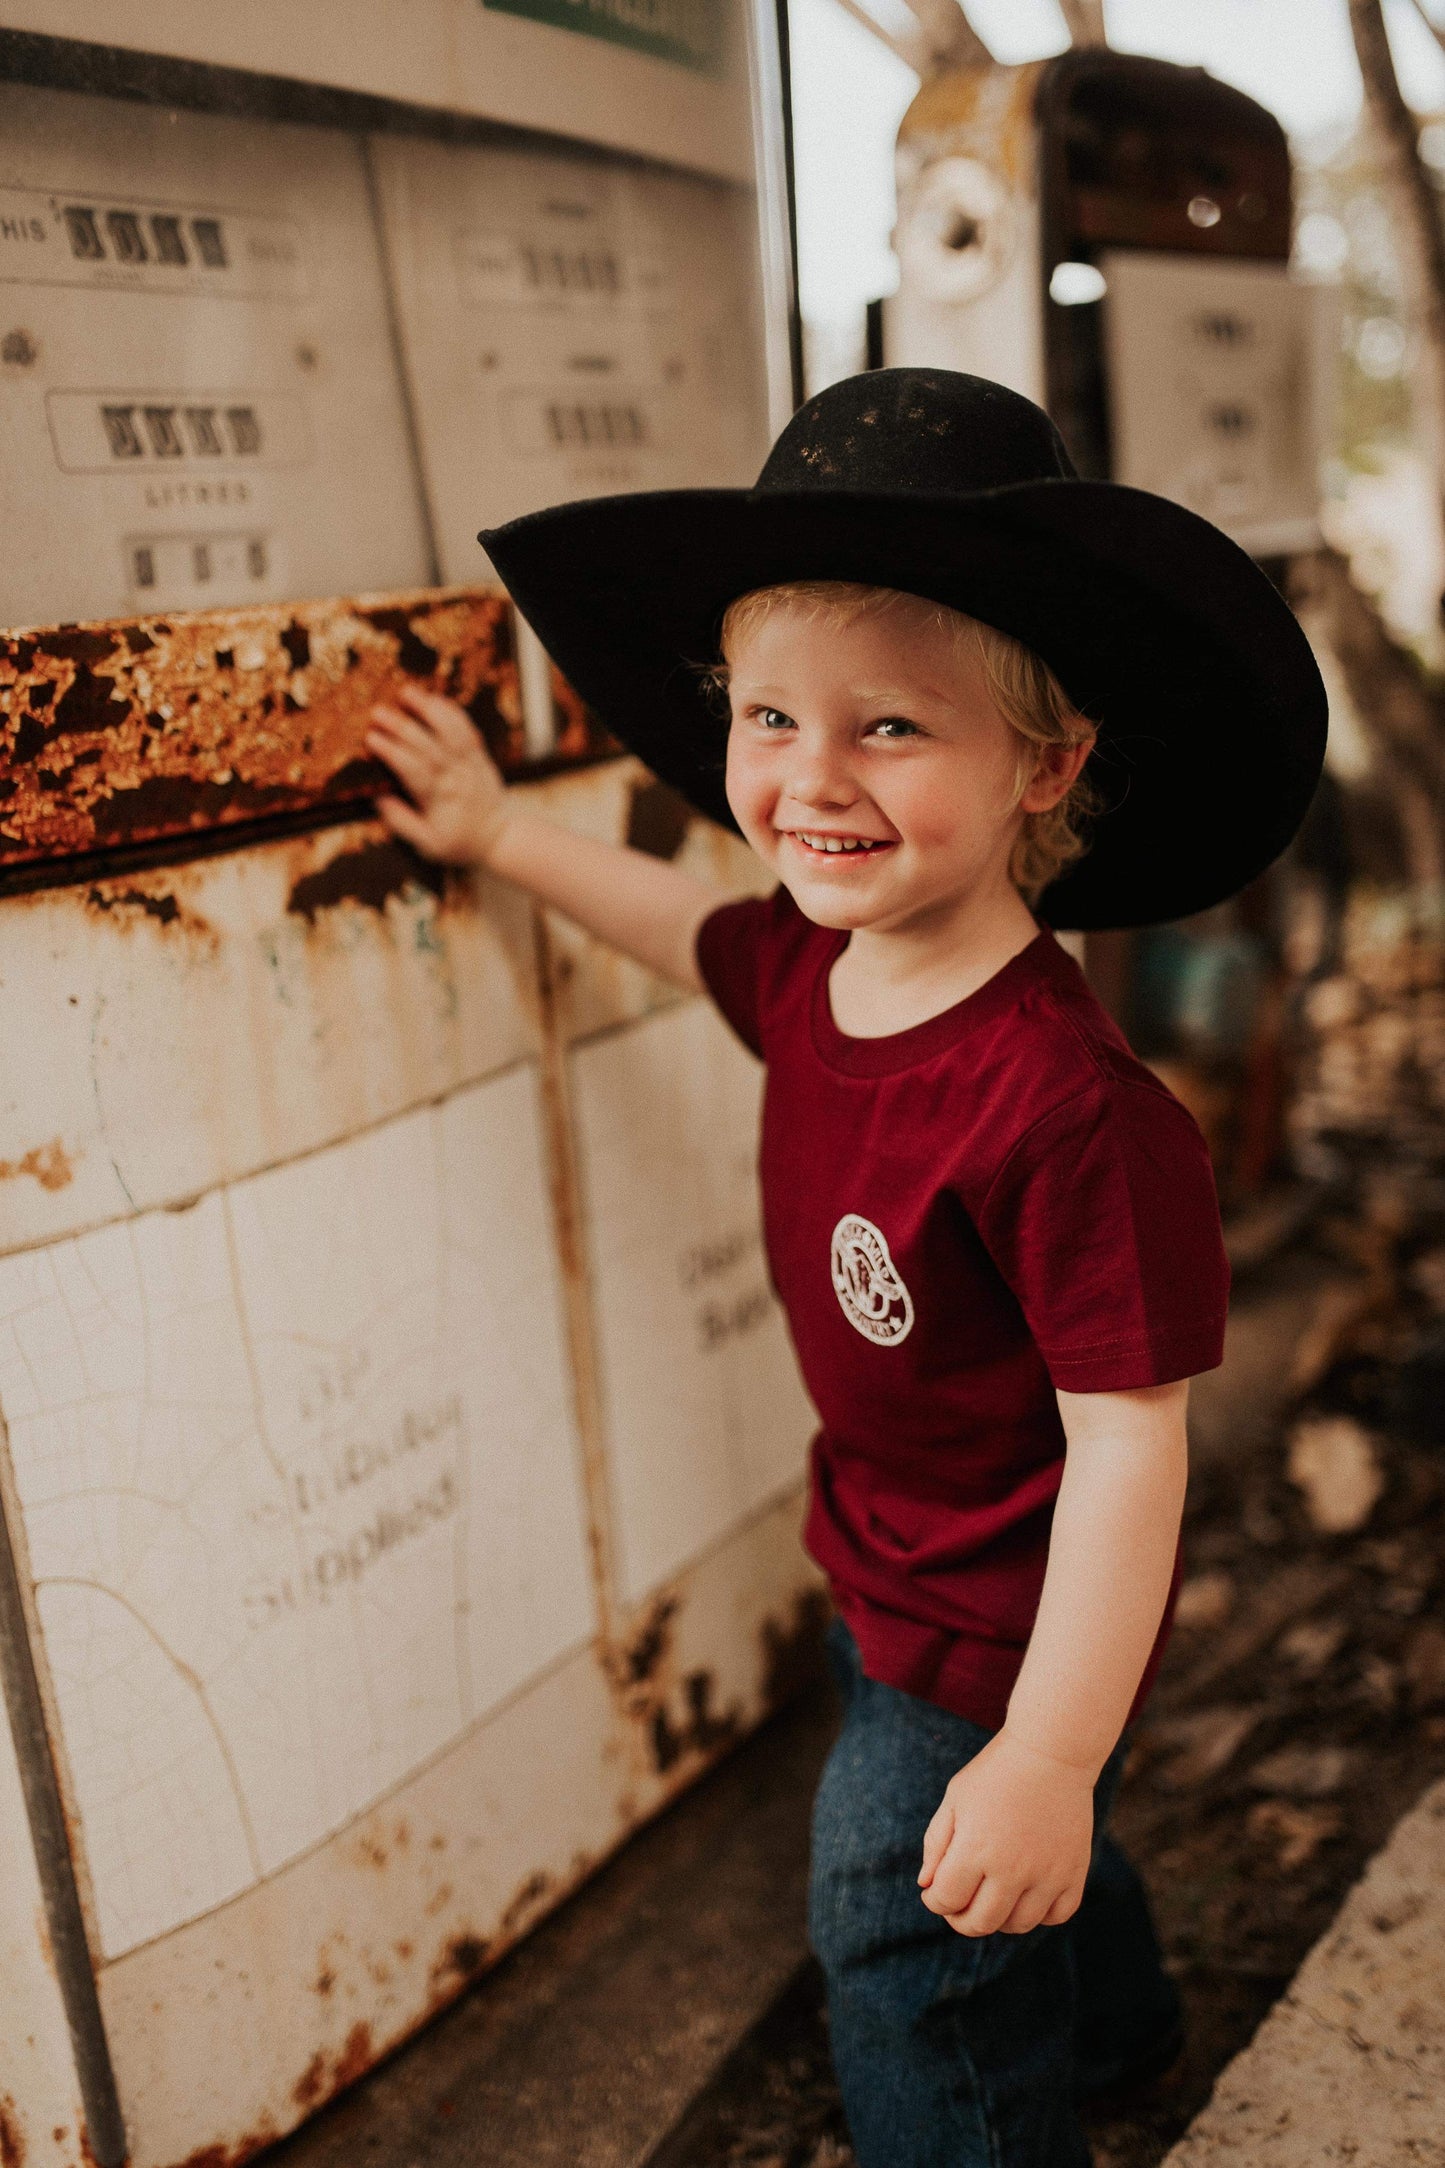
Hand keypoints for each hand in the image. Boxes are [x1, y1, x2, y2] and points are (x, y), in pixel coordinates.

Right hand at [366, 685, 508, 866]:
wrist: (501, 836)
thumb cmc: (461, 842)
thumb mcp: (429, 845)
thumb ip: (403, 823)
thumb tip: (378, 799)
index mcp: (440, 799)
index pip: (413, 771)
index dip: (392, 753)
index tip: (371, 738)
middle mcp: (456, 777)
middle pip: (427, 747)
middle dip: (401, 727)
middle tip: (377, 711)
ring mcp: (470, 763)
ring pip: (450, 731)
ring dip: (428, 709)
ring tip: (406, 691)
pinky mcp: (479, 755)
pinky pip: (467, 729)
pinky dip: (452, 712)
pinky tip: (435, 698)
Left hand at [918, 1730, 1093, 1936]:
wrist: (1051, 1751)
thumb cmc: (996, 1772)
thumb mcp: (956, 1798)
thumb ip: (936, 1843)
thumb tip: (927, 1886)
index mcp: (975, 1848)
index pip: (946, 1900)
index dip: (935, 1901)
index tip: (935, 1891)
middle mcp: (1012, 1869)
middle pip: (980, 1923)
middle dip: (960, 1919)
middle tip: (958, 1903)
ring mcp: (1047, 1874)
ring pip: (1018, 1925)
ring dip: (999, 1919)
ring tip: (991, 1896)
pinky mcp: (1074, 1872)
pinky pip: (1057, 1916)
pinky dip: (1040, 1915)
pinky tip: (1027, 1894)